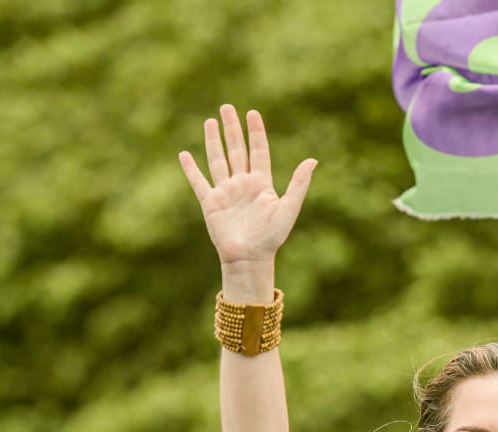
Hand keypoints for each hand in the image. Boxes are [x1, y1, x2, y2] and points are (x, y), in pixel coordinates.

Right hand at [178, 104, 316, 268]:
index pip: (258, 151)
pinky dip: (191, 169)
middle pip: (236, 150)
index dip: (255, 132)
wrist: (250, 258)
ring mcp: (226, 192)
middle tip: (227, 107)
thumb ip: (299, 184)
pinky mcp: (210, 203)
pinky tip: (185, 154)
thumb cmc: (272, 237)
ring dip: (214, 141)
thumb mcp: (288, 208)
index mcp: (261, 183)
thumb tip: (313, 160)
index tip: (252, 113)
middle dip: (232, 129)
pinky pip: (199, 182)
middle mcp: (243, 184)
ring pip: (218, 160)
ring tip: (210, 121)